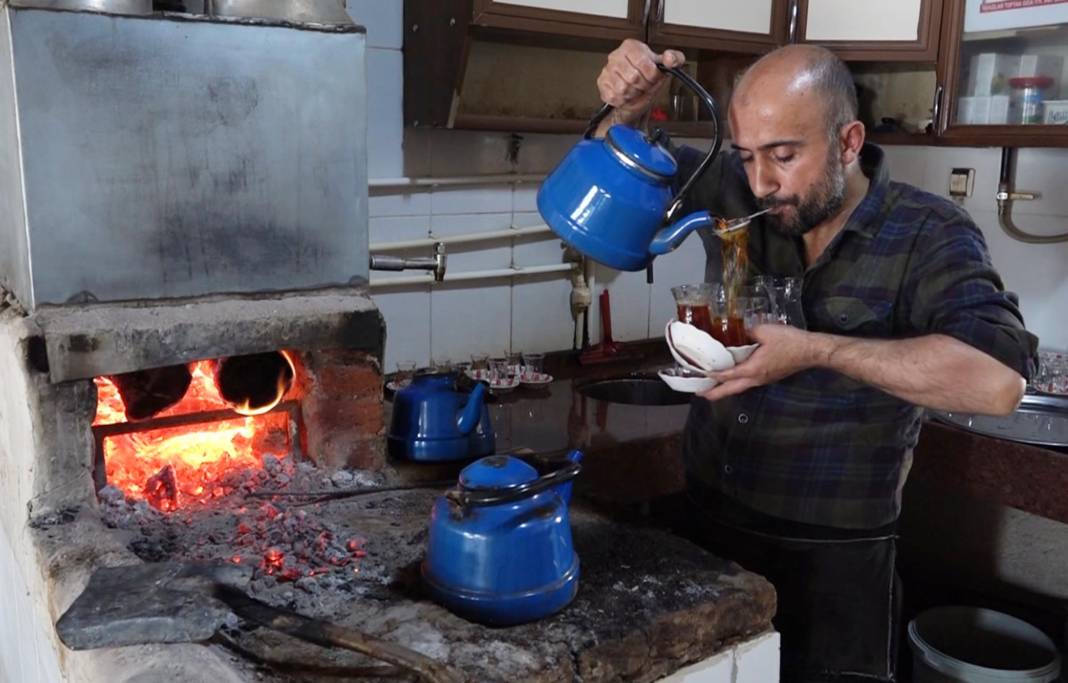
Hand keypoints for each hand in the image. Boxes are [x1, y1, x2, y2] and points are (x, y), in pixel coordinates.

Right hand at [596, 39, 684, 128]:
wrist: (635, 92)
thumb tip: (670, 59)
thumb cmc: (646, 78)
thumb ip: (673, 59)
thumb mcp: (663, 68)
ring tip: (636, 90)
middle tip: (645, 85)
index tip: (654, 77)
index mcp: (631, 46)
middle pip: (633, 77)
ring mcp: (607, 70)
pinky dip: (624, 100)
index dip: (652, 75)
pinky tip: (627, 95)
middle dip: (643, 86)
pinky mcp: (602, 83)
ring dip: (634, 94)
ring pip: (623, 89)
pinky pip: (615, 96)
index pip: (643, 62)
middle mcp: (616, 56)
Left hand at [698, 324, 827, 401]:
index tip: (699, 375)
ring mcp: (763, 380)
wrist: (811, 351)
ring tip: (712, 389)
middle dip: (714, 393)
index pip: (727, 375)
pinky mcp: (768, 377)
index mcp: (753, 369)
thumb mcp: (765, 331)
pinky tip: (732, 378)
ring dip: (725, 389)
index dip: (712, 376)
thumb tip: (737, 331)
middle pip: (731, 389)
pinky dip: (736, 383)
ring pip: (739, 388)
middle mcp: (756, 378)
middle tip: (700, 394)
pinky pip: (747, 383)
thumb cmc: (790, 341)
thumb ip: (747, 332)